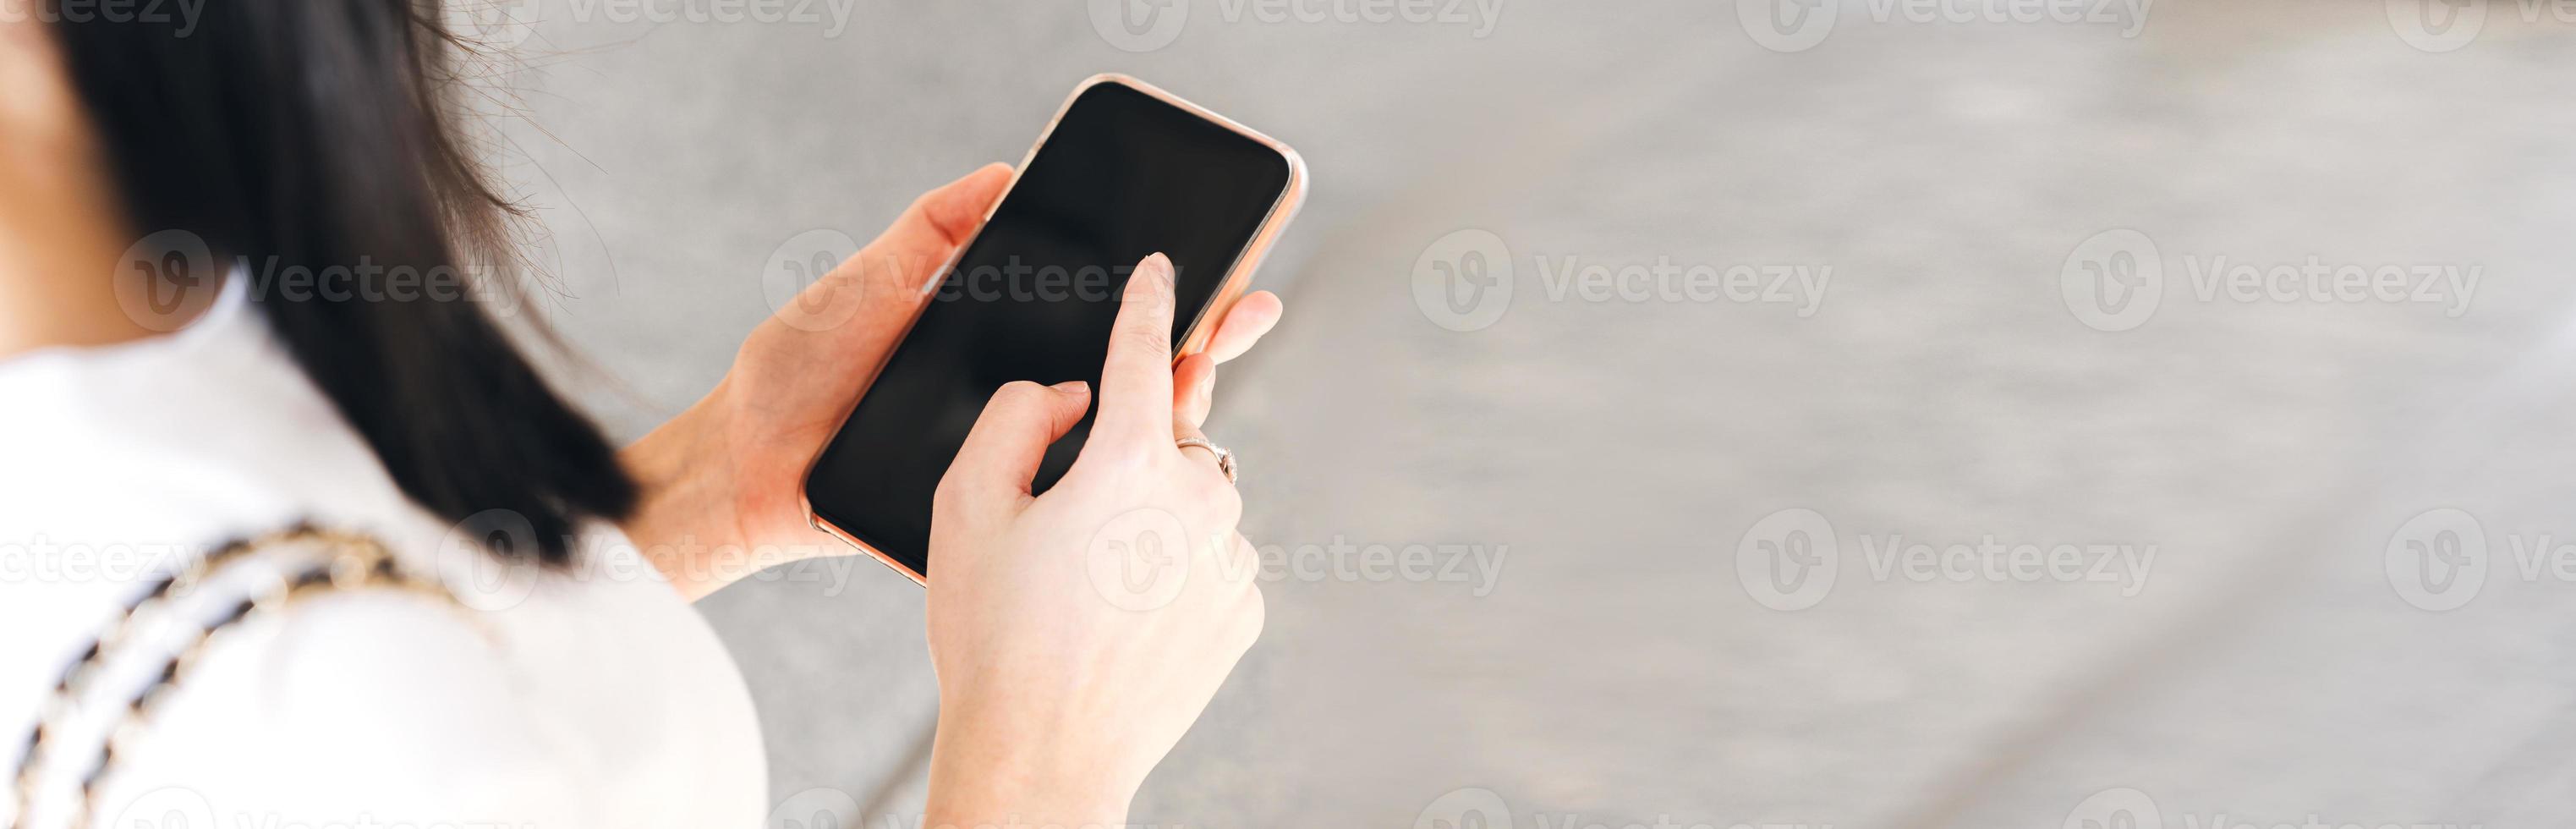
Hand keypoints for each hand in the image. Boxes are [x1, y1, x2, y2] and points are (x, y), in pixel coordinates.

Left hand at [620, 165, 1283, 599]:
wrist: (742, 472)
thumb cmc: (794, 377)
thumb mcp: (863, 287)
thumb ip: (930, 234)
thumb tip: (1003, 173)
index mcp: (1000, 344)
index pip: (1100, 320)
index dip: (1166, 303)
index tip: (1223, 274)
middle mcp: (1019, 406)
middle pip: (1131, 383)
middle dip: (1198, 352)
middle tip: (1240, 320)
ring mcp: (1012, 470)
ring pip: (1110, 455)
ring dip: (1166, 429)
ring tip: (1201, 386)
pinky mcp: (989, 525)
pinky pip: (1055, 519)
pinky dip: (1105, 506)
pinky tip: (1139, 475)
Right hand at [921, 253, 1264, 825]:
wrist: (1042, 755)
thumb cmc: (994, 635)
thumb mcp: (968, 506)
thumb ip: (1016, 418)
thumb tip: (1070, 396)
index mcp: (1130, 458)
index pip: (1144, 350)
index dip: (1149, 302)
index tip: (1165, 272)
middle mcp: (1199, 498)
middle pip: (1166, 436)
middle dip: (1124, 454)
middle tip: (1067, 520)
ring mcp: (1231, 557)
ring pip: (1192, 501)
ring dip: (1150, 516)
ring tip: (1086, 586)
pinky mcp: (1244, 608)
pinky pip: (1210, 560)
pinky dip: (1174, 569)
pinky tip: (1120, 615)